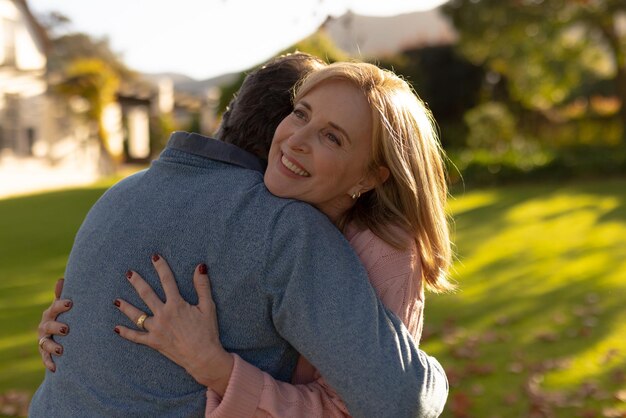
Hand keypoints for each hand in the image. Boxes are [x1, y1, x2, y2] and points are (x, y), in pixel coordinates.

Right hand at [38, 278, 72, 371]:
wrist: (59, 336)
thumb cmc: (65, 316)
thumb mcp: (64, 307)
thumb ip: (63, 295)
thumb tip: (61, 279)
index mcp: (50, 314)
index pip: (54, 308)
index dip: (60, 305)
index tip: (70, 303)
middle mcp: (44, 327)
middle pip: (48, 326)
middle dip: (56, 327)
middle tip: (66, 329)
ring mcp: (44, 340)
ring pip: (45, 343)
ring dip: (52, 347)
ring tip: (61, 350)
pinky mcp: (44, 354)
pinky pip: (45, 359)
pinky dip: (49, 363)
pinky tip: (55, 367)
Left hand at [114, 254, 233, 395]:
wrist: (203, 357)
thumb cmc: (207, 332)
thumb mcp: (208, 307)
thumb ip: (202, 286)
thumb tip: (200, 267)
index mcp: (176, 304)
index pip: (167, 280)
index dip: (161, 267)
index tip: (154, 257)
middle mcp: (163, 314)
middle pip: (147, 294)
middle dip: (137, 282)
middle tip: (129, 273)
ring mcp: (156, 329)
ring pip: (137, 315)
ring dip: (126, 307)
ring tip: (116, 300)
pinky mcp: (153, 342)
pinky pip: (136, 337)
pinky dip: (126, 333)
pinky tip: (116, 328)